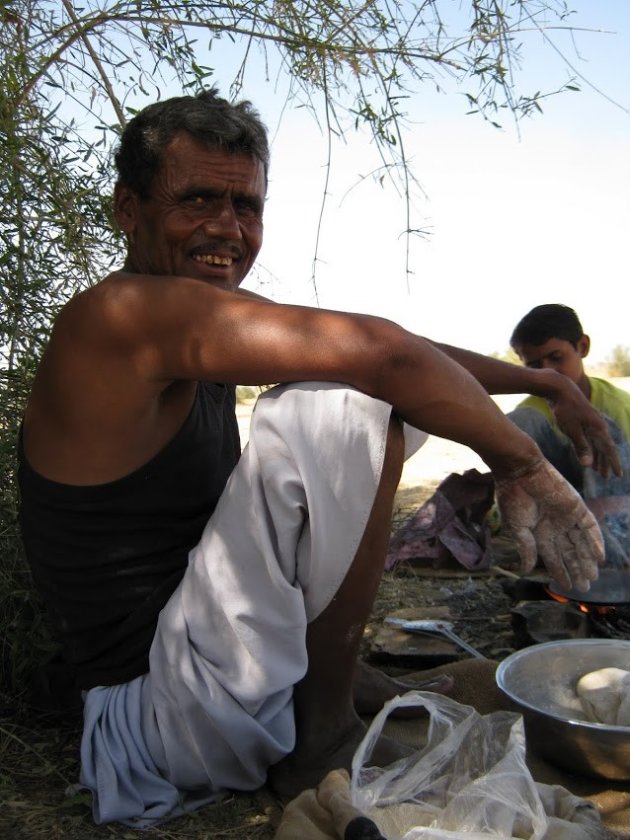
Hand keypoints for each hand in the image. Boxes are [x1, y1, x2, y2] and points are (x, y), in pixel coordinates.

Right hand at [496, 458, 603, 591]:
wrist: (520, 472)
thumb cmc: (513, 498)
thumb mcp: (516, 527)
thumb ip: (525, 548)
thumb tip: (525, 570)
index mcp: (539, 531)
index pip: (553, 556)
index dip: (560, 571)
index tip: (567, 587)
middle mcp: (555, 526)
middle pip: (570, 552)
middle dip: (577, 569)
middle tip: (585, 587)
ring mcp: (567, 517)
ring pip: (581, 542)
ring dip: (587, 560)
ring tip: (593, 576)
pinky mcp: (577, 507)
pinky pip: (590, 526)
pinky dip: (595, 541)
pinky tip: (599, 557)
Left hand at [551, 385, 622, 478]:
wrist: (560, 390)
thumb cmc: (566, 409)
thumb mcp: (572, 430)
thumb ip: (581, 447)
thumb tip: (589, 465)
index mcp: (599, 429)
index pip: (609, 450)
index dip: (613, 463)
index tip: (618, 475)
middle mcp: (597, 427)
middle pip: (604, 449)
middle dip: (605, 463)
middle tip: (606, 477)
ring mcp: (590, 424)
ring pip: (596, 444)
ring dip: (597, 457)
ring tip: (598, 471)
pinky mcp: (582, 422)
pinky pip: (589, 440)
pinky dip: (589, 449)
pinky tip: (587, 456)